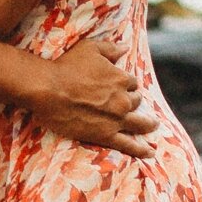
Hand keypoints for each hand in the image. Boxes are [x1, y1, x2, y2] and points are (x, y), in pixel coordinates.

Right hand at [24, 37, 154, 154]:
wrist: (48, 90)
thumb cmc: (66, 66)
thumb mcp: (89, 48)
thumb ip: (110, 48)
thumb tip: (126, 48)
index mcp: (121, 78)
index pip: (131, 82)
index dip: (126, 84)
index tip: (120, 86)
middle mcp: (123, 99)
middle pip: (136, 101)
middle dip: (133, 100)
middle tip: (127, 103)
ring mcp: (116, 119)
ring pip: (139, 123)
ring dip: (148, 124)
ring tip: (153, 125)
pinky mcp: (106, 135)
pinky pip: (128, 145)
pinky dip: (140, 150)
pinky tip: (149, 153)